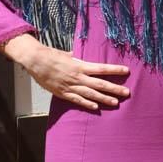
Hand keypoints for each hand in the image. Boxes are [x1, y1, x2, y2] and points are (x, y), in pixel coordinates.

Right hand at [0, 34, 129, 110]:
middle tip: (127, 93)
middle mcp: (78, 77)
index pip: (102, 68)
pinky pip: (77, 100)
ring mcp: (71, 86)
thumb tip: (80, 55)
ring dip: (104, 99)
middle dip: (114, 88)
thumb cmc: (51, 55)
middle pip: (100, 84)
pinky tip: (96, 107)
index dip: (115, 70)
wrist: (36, 61)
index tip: (126, 71)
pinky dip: (87, 104)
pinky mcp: (63, 93)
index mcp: (80, 65)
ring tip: (116, 102)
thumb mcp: (66, 54)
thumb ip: (75, 57)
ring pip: (91, 94)